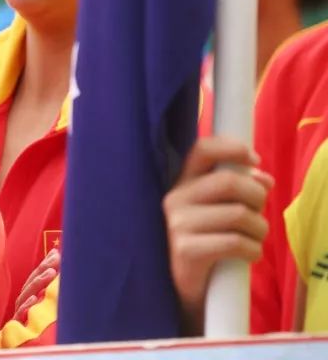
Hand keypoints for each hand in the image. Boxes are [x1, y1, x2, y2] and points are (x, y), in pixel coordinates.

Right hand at [12, 248, 59, 323]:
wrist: (15, 348)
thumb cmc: (29, 327)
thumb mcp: (39, 309)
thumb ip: (45, 293)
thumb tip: (58, 272)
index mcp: (28, 296)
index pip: (36, 277)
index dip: (45, 264)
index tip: (56, 253)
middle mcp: (23, 302)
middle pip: (31, 282)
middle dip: (43, 268)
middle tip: (56, 258)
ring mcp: (19, 312)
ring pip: (27, 294)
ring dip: (38, 282)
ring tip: (51, 273)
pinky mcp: (16, 325)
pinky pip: (21, 314)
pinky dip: (27, 305)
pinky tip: (35, 298)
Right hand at [163, 136, 272, 331]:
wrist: (177, 290)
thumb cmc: (200, 245)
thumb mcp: (214, 213)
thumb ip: (236, 191)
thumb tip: (263, 178)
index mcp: (180, 184)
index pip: (202, 150)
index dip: (232, 148)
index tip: (254, 159)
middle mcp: (174, 199)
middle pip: (229, 182)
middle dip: (256, 197)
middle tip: (257, 212)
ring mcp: (177, 225)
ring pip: (239, 214)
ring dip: (259, 229)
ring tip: (254, 239)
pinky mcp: (186, 251)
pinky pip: (235, 243)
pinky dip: (253, 250)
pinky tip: (247, 255)